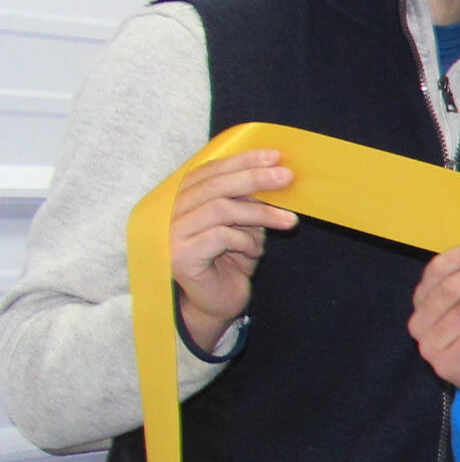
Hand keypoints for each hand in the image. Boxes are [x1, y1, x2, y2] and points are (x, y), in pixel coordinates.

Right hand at [170, 147, 296, 354]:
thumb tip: (276, 174)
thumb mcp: (243, 226)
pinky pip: (221, 236)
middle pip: (214, 185)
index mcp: (180, 200)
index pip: (208, 171)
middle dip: (254, 178)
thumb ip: (248, 202)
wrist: (217, 305)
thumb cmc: (230, 263)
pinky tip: (254, 252)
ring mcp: (170, 235)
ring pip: (220, 208)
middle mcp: (168, 214)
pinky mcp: (180, 256)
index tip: (274, 156)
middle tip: (287, 177)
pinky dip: (246, 241)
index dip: (241, 161)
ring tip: (289, 221)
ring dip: (260, 213)